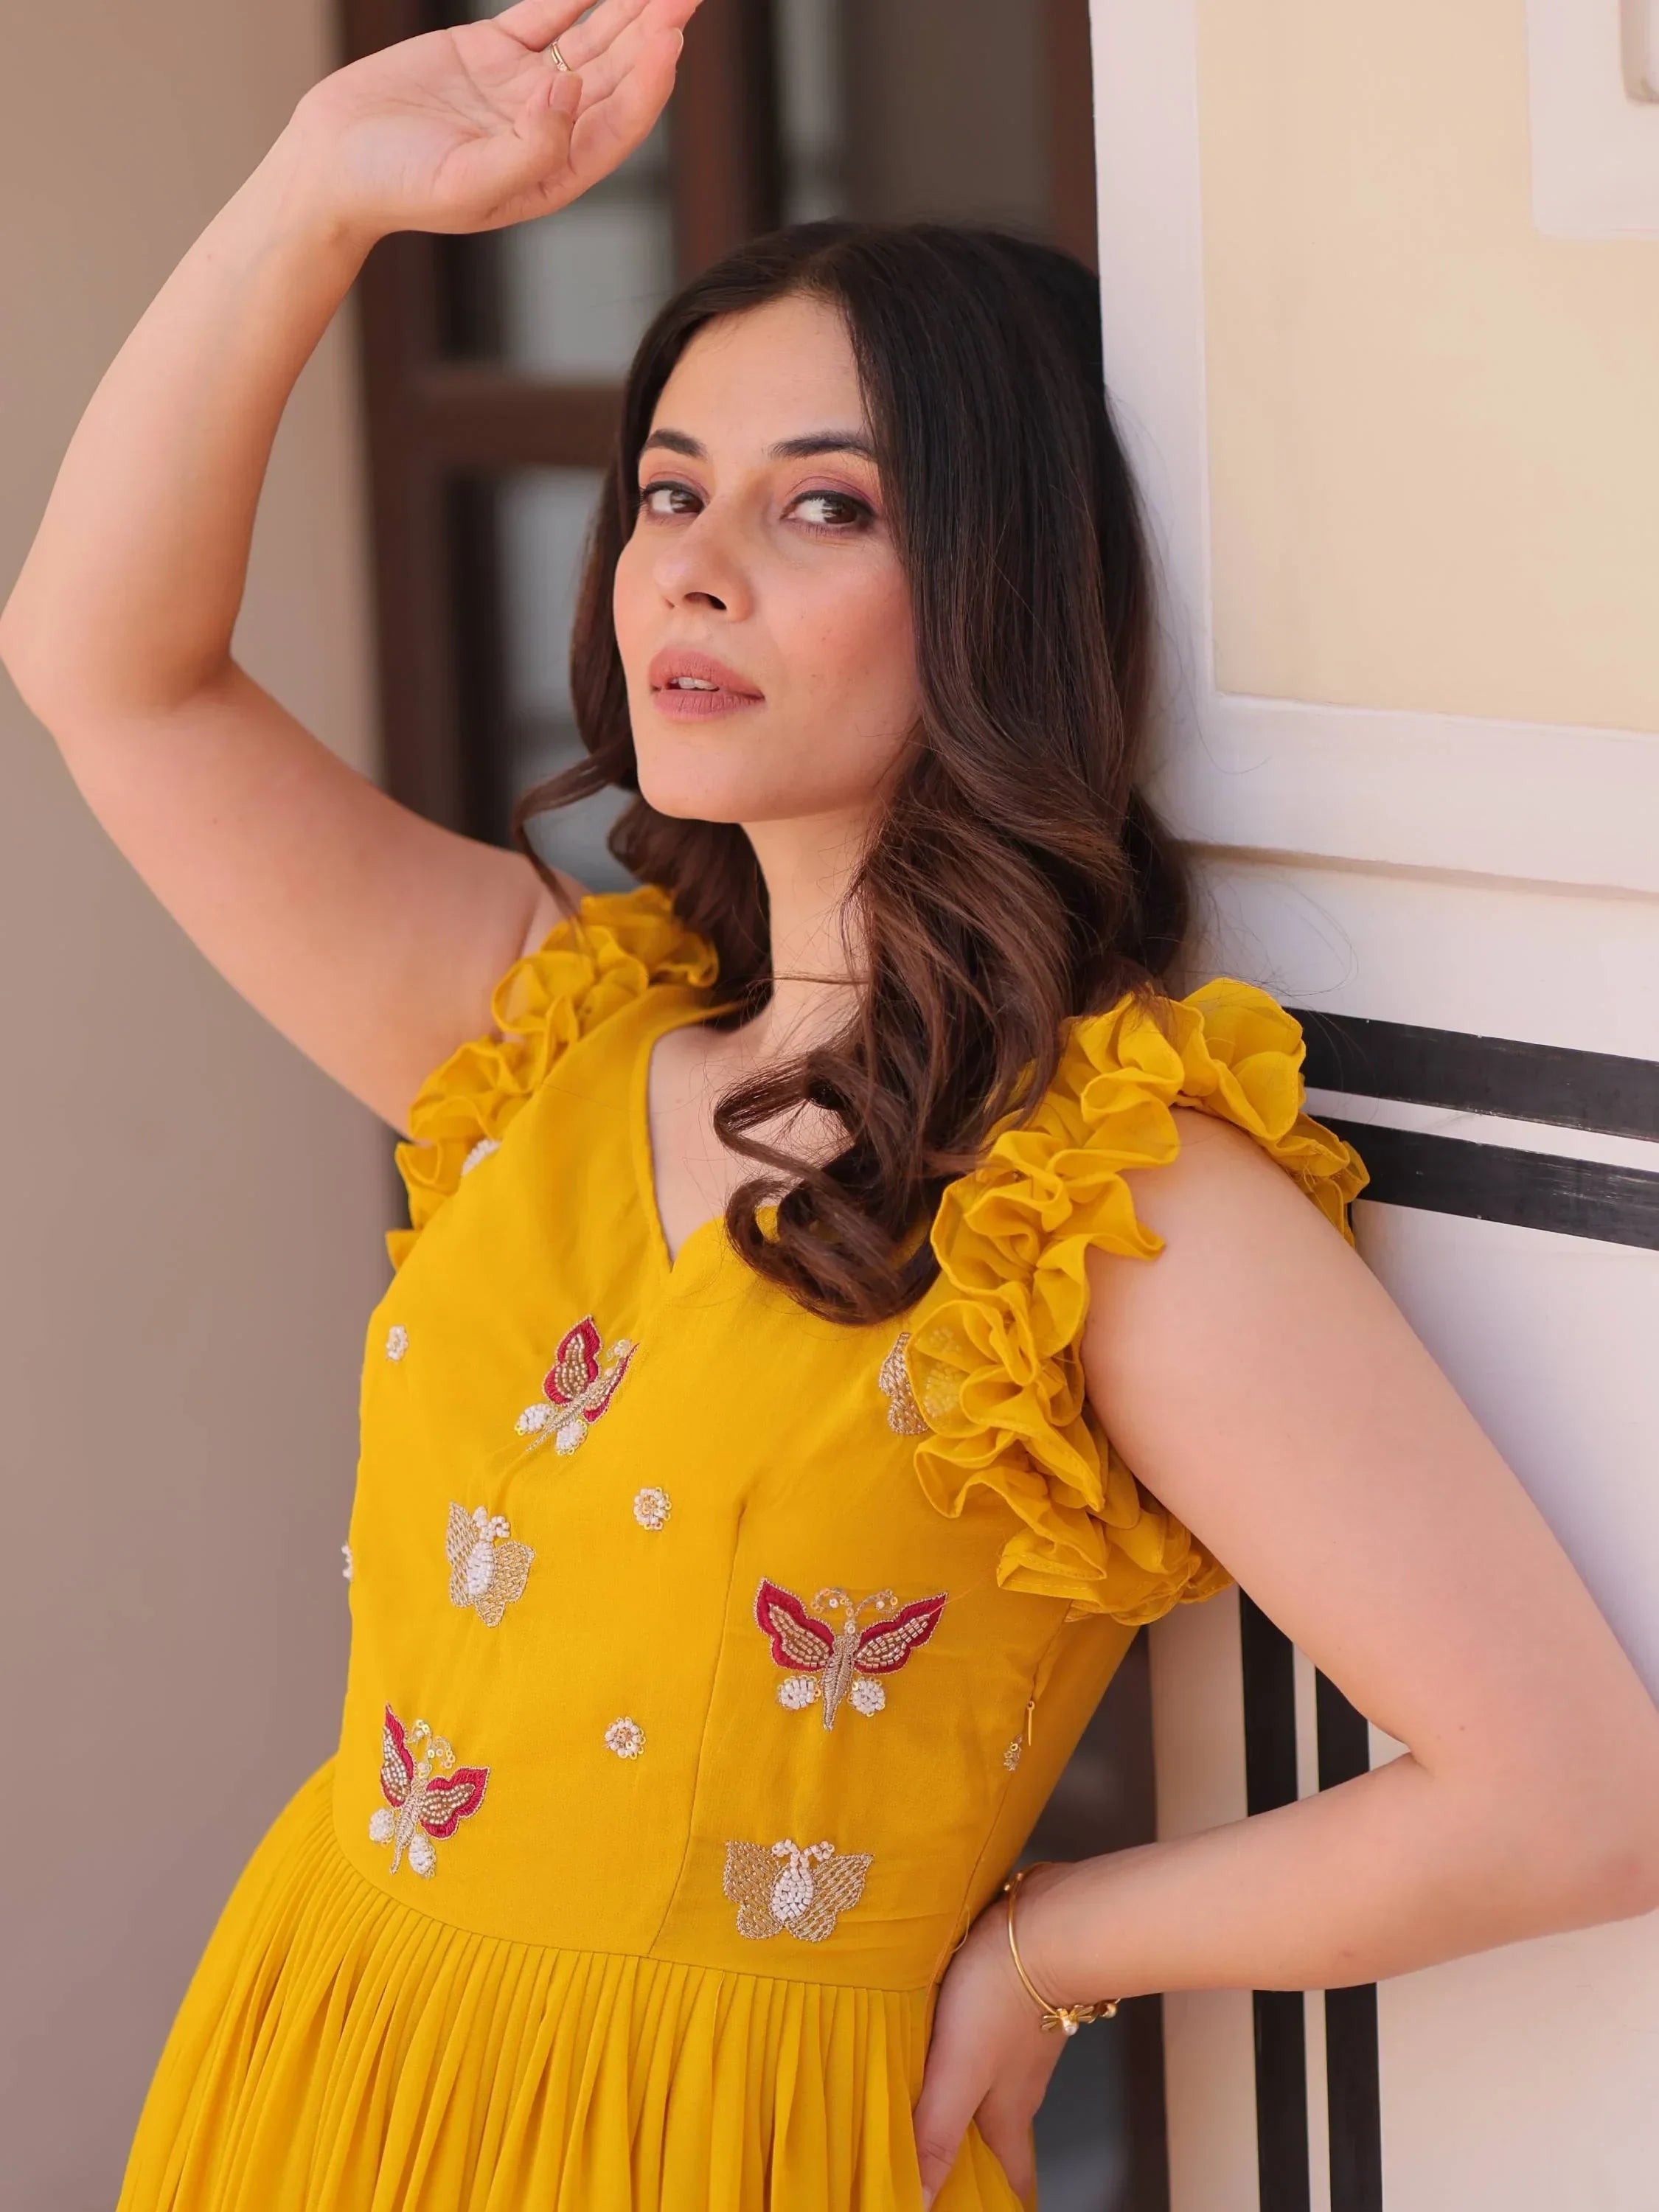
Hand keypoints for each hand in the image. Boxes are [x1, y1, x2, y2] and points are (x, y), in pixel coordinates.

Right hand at [282, 0, 702, 244]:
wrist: (332, 162)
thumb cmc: (396, 188)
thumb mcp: (465, 184)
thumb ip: (529, 147)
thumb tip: (570, 89)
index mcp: (555, 172)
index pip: (619, 123)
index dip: (649, 80)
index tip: (668, 36)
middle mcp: (551, 130)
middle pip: (616, 75)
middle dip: (652, 34)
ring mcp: (524, 87)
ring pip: (590, 38)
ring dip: (626, 7)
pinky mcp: (492, 51)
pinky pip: (545, 12)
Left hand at [912, 1866, 1074, 2209]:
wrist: (1044, 1921)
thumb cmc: (1000, 1995)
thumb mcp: (960, 2071)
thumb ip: (937, 2132)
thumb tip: (920, 2202)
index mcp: (1007, 2114)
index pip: (1011, 2182)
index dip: (997, 2203)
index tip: (974, 2209)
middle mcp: (1017, 2087)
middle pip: (999, 2140)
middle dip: (974, 2161)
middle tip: (936, 2171)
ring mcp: (1019, 2044)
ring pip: (991, 2092)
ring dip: (962, 2109)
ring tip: (922, 2112)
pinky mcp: (1011, 2004)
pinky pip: (985, 2047)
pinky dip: (961, 2060)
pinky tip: (935, 2045)